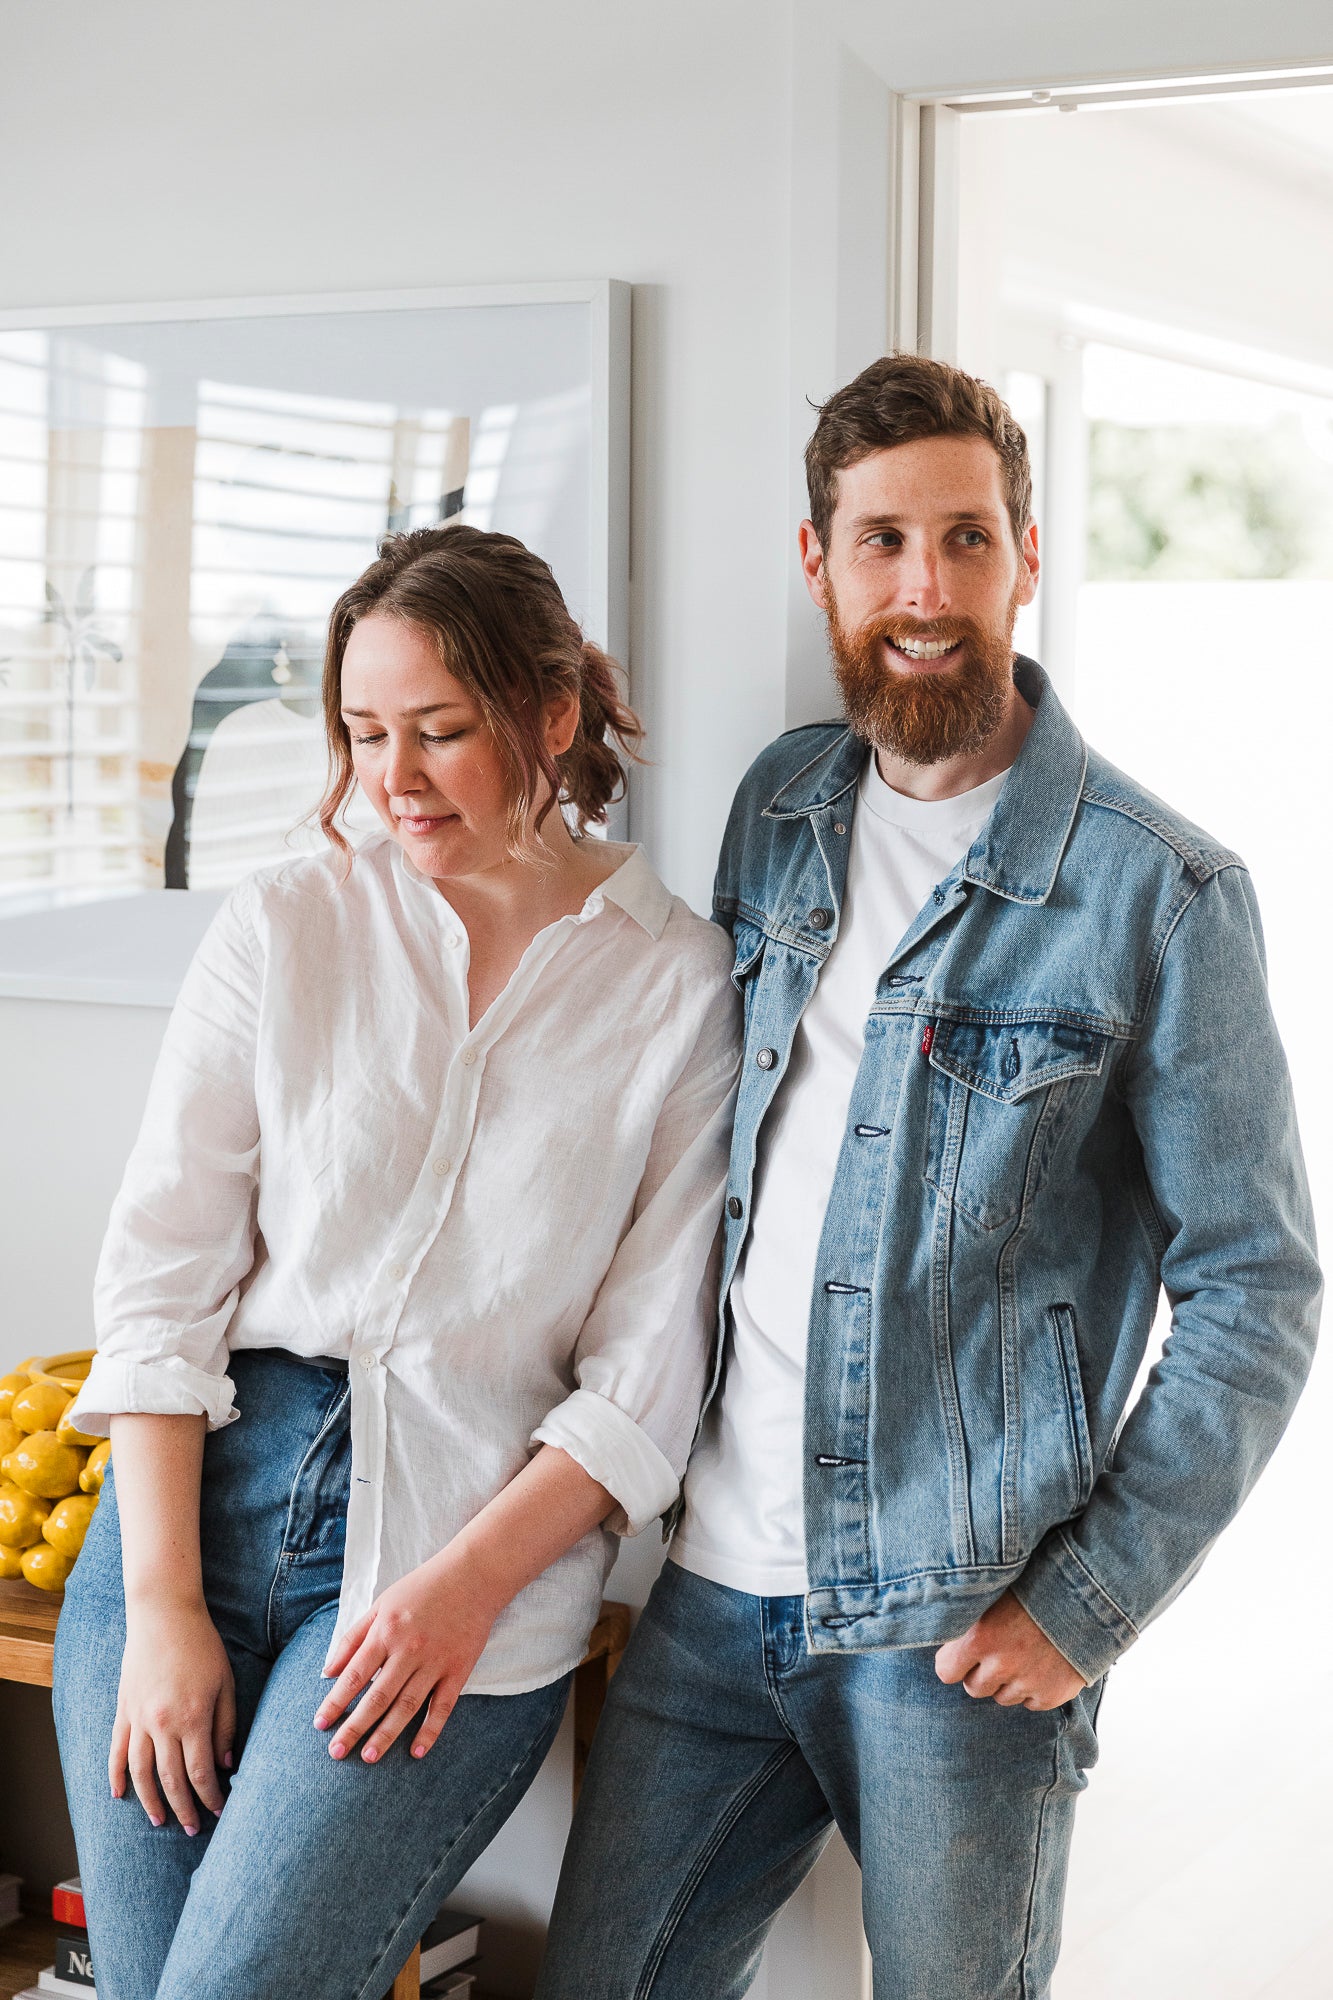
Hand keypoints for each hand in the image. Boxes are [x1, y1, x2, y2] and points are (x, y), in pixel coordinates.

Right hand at [111, 1598, 234, 1832]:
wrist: (163, 1615)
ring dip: (150, 1802)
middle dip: (184, 1808)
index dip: (210, 1796)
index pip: (201, 1772)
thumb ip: (225, 1726)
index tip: (219, 1810)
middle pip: (171, 1780)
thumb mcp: (226, 1682)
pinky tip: (119, 1795)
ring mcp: (138, 1719)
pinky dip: (116, 1776)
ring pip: (141, 1773)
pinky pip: (116, 1751)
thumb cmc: (201, 1645)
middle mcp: (162, 1725)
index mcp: (193, 1718)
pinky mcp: (123, 1710)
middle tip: (192, 1828)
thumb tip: (225, 1764)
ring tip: (160, 1821)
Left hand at [314, 1554, 496, 1764]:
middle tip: (336, 1752)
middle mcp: (409, 1649)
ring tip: (367, 1758)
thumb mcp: (381, 1604)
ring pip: (406, 1707)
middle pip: (377, 1697)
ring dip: (386, 1735)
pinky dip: (430, 1731)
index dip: (335, 1701)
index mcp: (386, 1631)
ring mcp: (436, 1662)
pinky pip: (442, 1707)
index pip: (355, 1675)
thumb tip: (327, 1671)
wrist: (473, 1575)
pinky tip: (416, 1752)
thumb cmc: (422, 1588)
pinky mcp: (459, 1670)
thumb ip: (353, 1637)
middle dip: (354, 1727)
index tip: (319, 1724)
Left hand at [934, 1591, 1085, 1710]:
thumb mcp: (995, 1589)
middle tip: (999, 1650)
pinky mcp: (1053, 1694)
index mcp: (979, 1636)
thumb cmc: (1036, 1582)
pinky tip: (1044, 1663)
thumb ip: (970, 1614)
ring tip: (1025, 1652)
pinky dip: (1035, 1689)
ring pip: (1003, 1697)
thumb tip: (942, 1625)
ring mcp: (1028, 1681)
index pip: (946, 1671)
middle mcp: (1001, 1664)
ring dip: (1009, 1681)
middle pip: (974, 1688)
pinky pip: (1031, 1703)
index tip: (964, 1652)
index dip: (955, 1661)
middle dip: (982, 1672)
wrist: (1089, 1591)